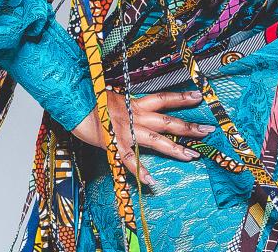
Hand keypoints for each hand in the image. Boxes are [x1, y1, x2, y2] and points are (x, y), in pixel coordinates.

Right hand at [69, 89, 214, 187]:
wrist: (69, 101)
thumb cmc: (87, 99)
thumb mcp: (110, 97)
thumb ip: (124, 104)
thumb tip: (133, 106)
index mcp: (134, 103)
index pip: (163, 98)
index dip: (181, 97)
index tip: (199, 96)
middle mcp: (134, 115)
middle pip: (167, 121)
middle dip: (188, 127)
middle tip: (208, 131)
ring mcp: (125, 130)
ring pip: (155, 140)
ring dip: (175, 148)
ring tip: (192, 156)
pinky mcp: (113, 144)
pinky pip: (129, 160)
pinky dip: (140, 171)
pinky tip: (151, 181)